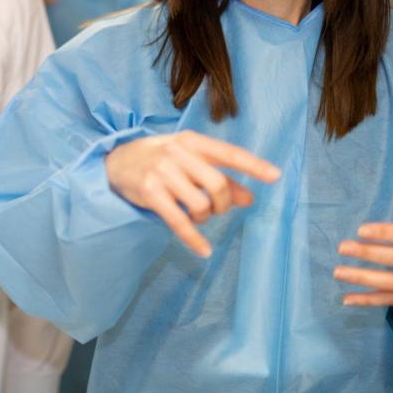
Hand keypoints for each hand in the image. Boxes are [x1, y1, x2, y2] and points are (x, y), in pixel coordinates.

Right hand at [105, 131, 280, 255]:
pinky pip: (178, 221)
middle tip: (217, 209)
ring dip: (204, 217)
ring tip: (196, 216)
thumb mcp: (189, 161)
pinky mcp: (149, 192)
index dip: (253, 165)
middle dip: (223, 204)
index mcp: (192, 141)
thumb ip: (220, 177)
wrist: (117, 161)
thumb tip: (249, 198)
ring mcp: (161, 172)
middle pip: (217, 184)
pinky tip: (204, 250)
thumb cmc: (160, 160)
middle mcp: (177, 153)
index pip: (228, 153)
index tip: (276, 176)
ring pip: (199, 204)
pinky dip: (194, 238)